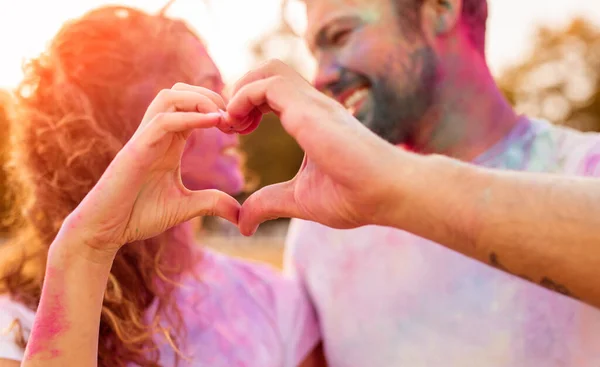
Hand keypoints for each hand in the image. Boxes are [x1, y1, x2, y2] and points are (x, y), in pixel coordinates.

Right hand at [60, 83, 239, 257]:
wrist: (105, 231)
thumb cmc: (138, 215)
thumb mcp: (185, 207)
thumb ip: (212, 203)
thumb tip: (241, 215)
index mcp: (168, 142)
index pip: (190, 106)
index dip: (216, 108)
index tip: (237, 125)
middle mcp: (156, 135)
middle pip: (179, 91)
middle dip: (209, 95)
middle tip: (232, 116)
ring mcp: (144, 139)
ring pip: (168, 97)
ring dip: (199, 99)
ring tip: (222, 116)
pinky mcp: (136, 151)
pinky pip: (163, 121)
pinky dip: (189, 117)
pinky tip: (213, 123)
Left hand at [226, 60, 410, 234]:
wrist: (387, 194)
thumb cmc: (354, 196)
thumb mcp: (298, 200)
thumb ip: (268, 204)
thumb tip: (243, 224)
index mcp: (310, 121)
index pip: (273, 93)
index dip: (246, 105)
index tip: (234, 131)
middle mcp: (312, 106)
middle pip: (268, 72)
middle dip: (240, 91)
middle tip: (229, 124)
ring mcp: (313, 105)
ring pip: (268, 70)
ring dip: (241, 90)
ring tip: (232, 122)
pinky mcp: (310, 110)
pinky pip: (268, 84)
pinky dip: (245, 96)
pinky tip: (238, 124)